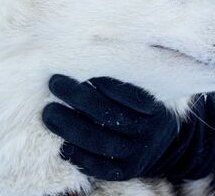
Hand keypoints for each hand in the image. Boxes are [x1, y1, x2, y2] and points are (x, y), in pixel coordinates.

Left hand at [43, 75, 214, 181]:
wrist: (165, 147)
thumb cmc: (145, 109)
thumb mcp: (150, 91)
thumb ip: (130, 77)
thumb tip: (95, 43)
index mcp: (155, 109)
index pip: (132, 95)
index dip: (108, 83)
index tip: (84, 65)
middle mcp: (148, 132)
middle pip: (111, 116)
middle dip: (79, 98)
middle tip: (55, 82)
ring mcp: (137, 154)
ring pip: (101, 142)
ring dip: (70, 127)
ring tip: (48, 112)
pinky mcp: (125, 172)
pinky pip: (99, 167)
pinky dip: (79, 156)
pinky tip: (62, 144)